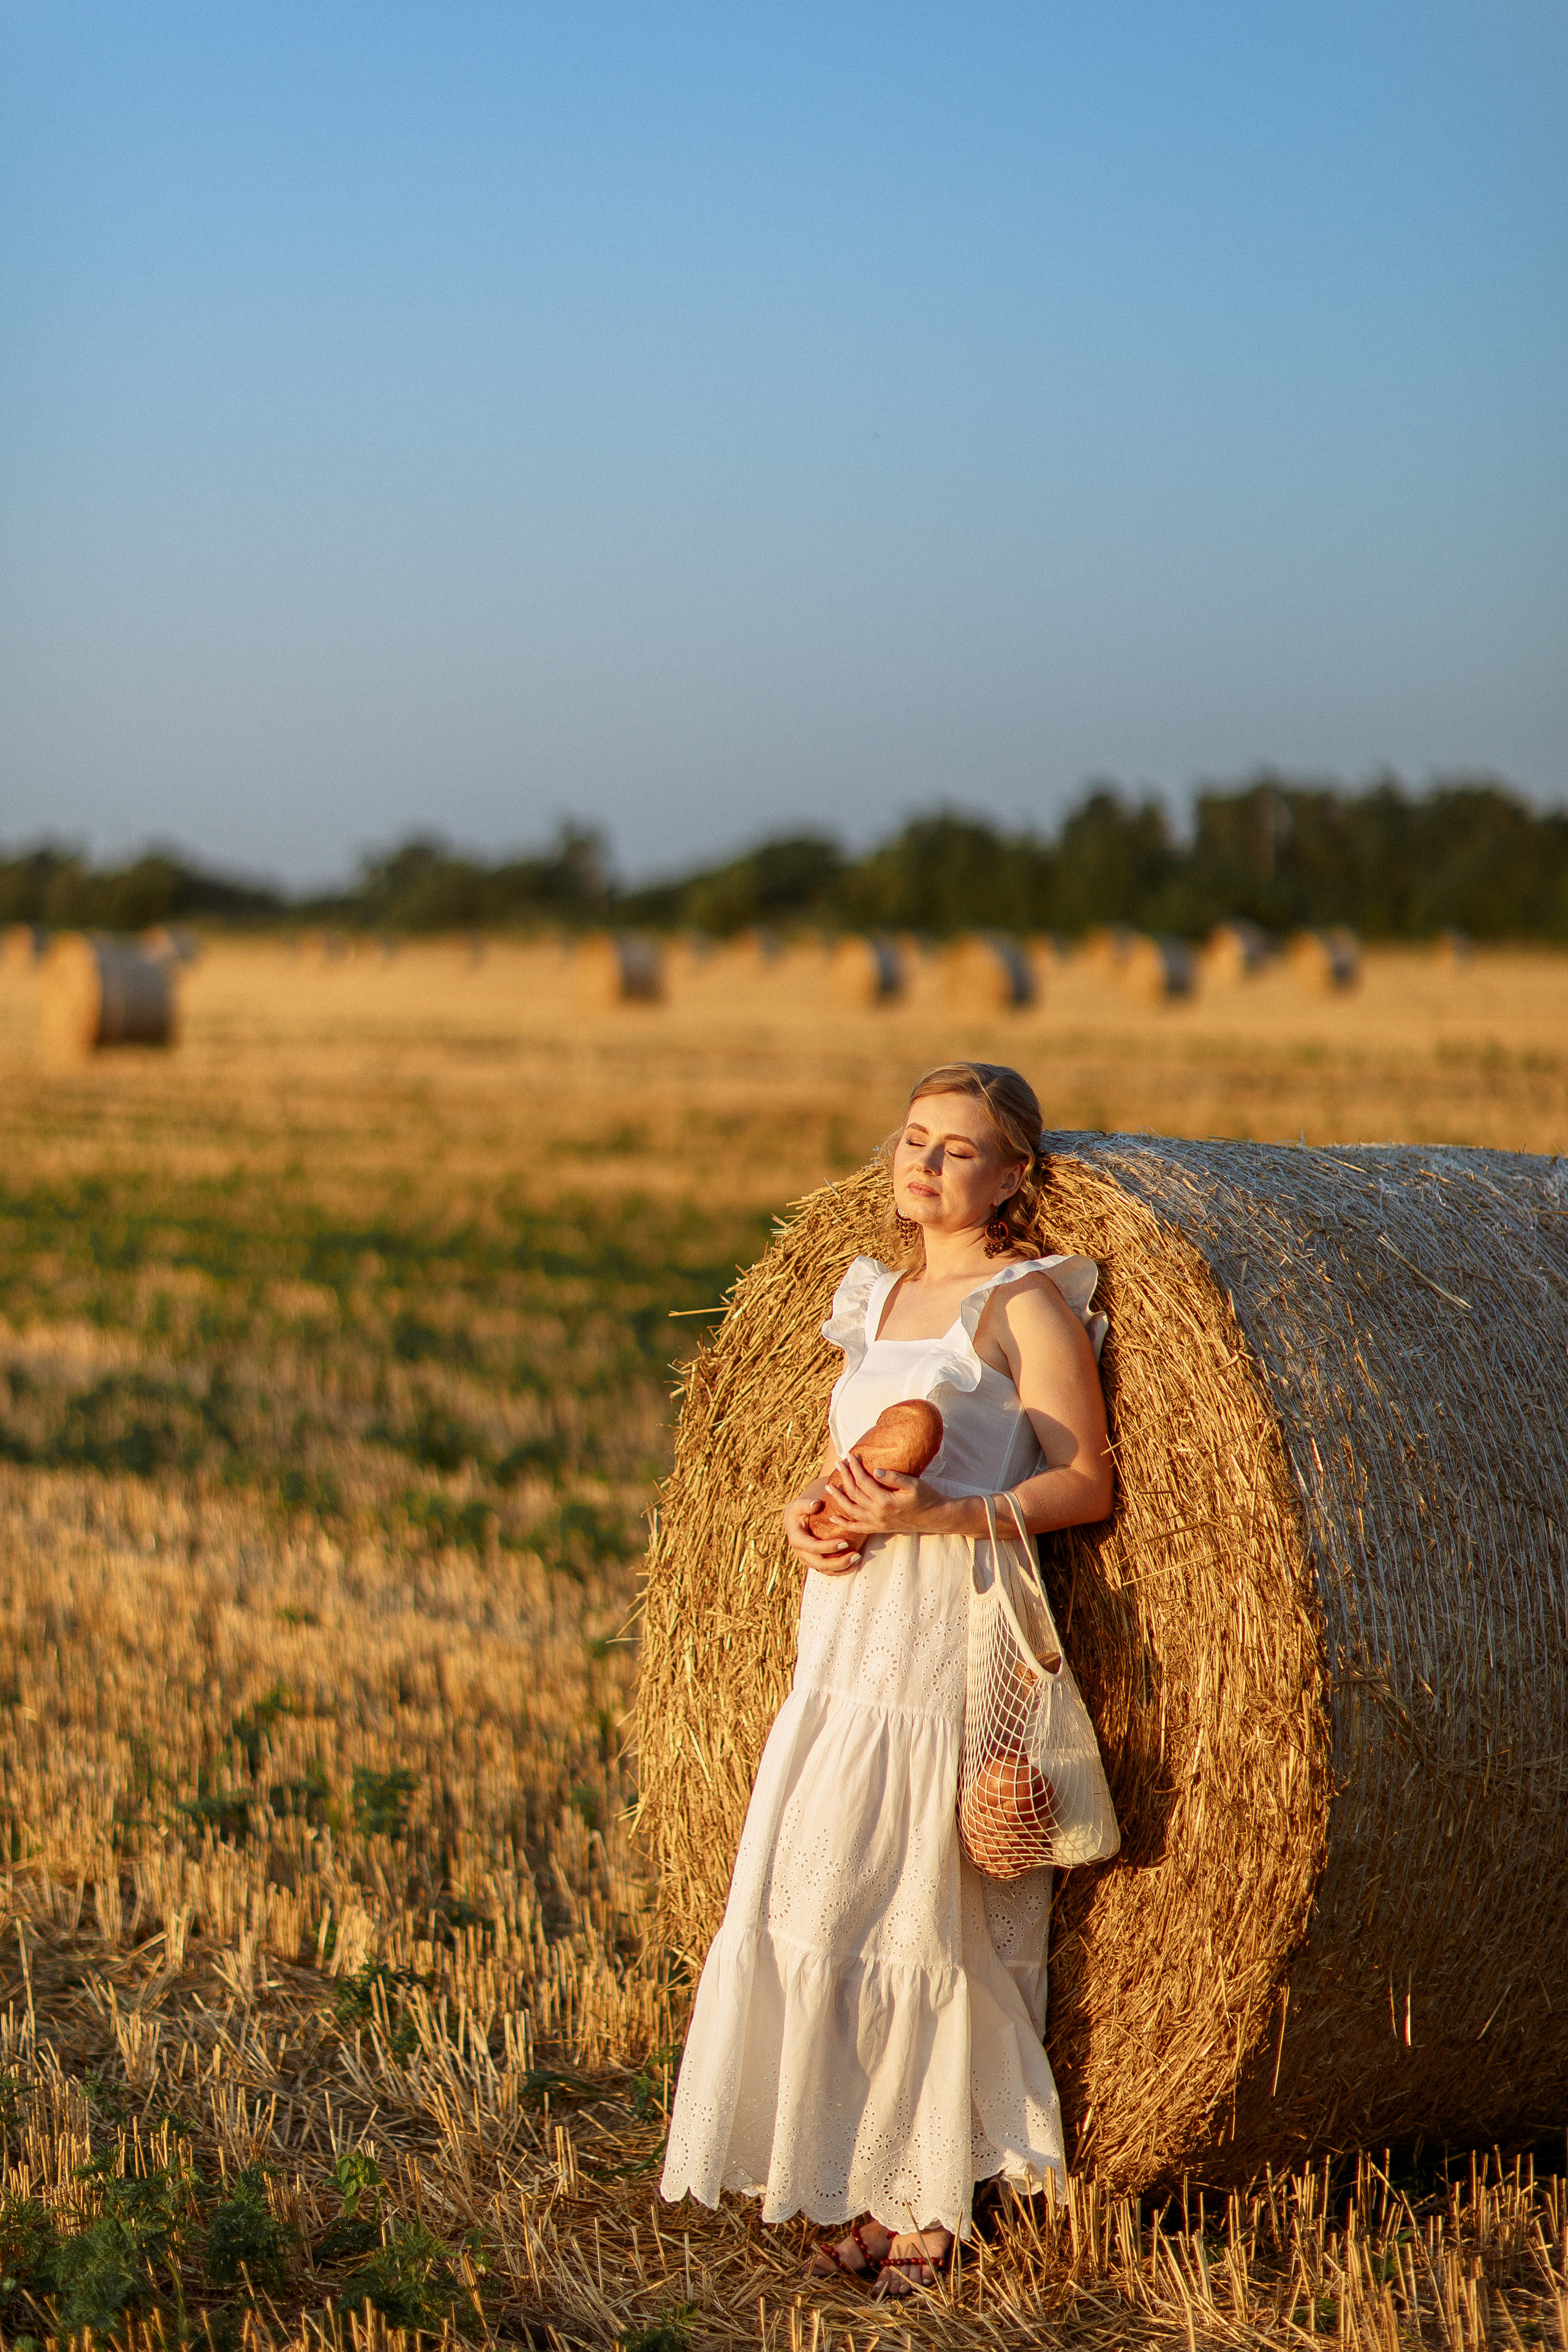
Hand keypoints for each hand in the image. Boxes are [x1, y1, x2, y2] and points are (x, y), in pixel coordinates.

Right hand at [782, 1484, 863, 1574]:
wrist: (796, 1520)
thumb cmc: (800, 1510)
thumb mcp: (799, 1504)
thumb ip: (806, 1504)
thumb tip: (816, 1504)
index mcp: (796, 1539)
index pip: (813, 1547)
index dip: (828, 1547)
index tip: (845, 1543)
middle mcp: (801, 1553)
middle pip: (820, 1564)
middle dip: (839, 1562)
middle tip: (856, 1555)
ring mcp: (808, 1560)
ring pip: (825, 1570)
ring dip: (843, 1567)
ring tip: (857, 1558)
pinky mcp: (815, 1562)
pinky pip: (828, 1571)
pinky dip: (841, 1570)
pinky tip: (853, 1564)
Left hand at [818, 1450, 938, 1538]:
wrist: (936, 1517)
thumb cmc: (927, 1497)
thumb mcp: (914, 1484)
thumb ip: (893, 1477)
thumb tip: (874, 1470)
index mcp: (885, 1501)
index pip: (864, 1481)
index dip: (855, 1467)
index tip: (849, 1455)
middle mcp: (878, 1514)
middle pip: (854, 1494)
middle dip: (844, 1477)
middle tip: (838, 1464)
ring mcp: (878, 1523)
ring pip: (851, 1511)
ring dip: (838, 1498)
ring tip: (829, 1487)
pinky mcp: (880, 1528)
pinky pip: (857, 1528)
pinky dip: (844, 1523)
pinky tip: (833, 1517)